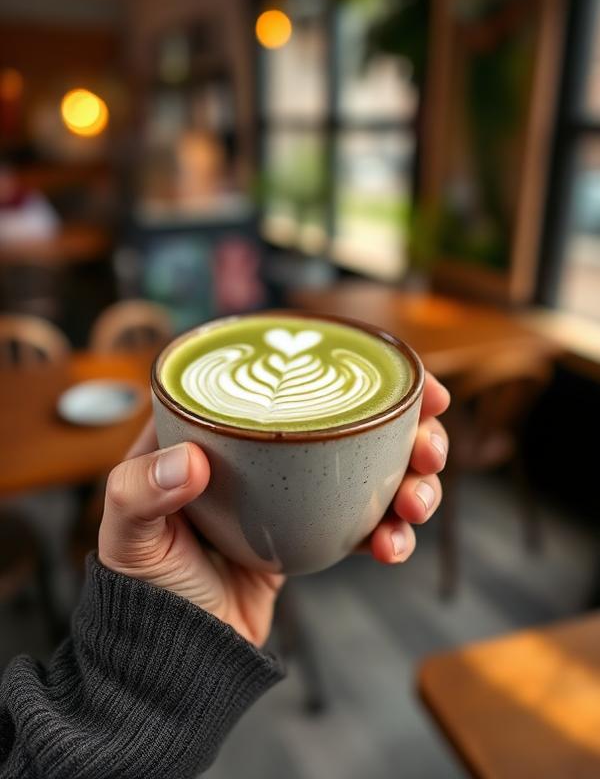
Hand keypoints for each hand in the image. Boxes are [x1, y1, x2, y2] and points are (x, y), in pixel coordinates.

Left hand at [98, 372, 448, 646]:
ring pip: (377, 471)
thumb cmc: (145, 584)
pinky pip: (368, 523)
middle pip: (358, 420)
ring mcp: (299, 491)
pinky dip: (391, 533)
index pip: (303, 375)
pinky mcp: (316, 532)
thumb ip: (142, 492)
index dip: (365, 369)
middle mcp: (271, 449)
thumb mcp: (130, 533)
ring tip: (418, 503)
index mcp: (228, 424)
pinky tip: (392, 547)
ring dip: (413, 481)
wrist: (175, 650)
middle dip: (410, 430)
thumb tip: (191, 463)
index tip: (414, 382)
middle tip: (430, 449)